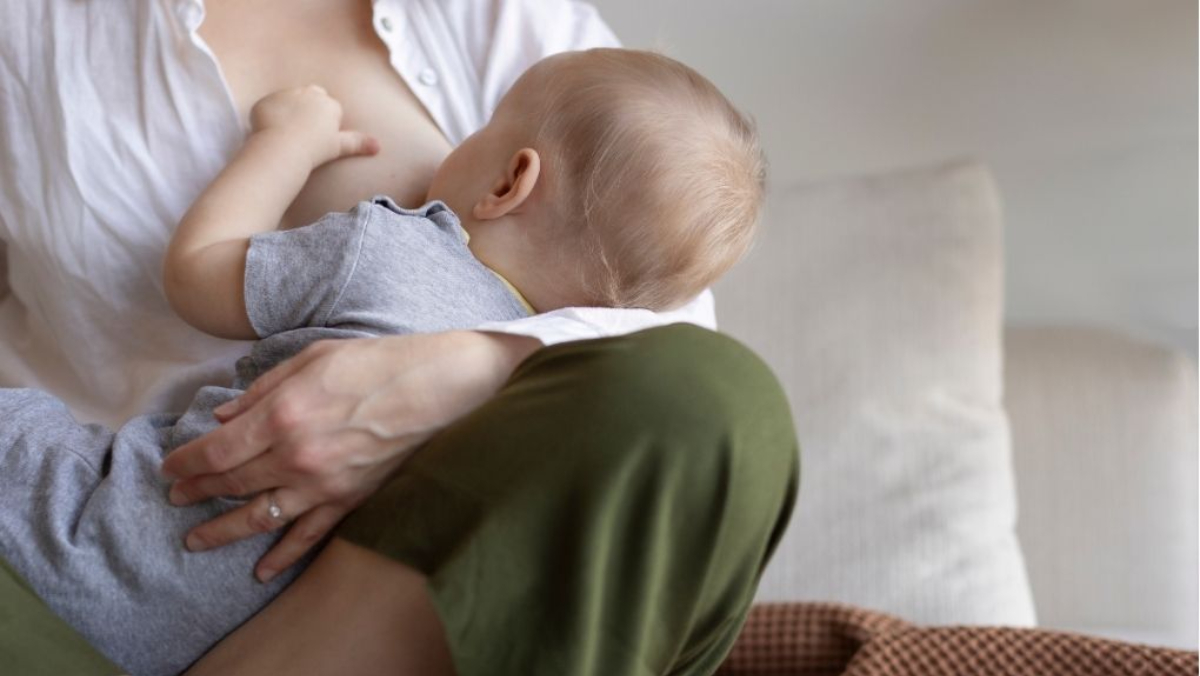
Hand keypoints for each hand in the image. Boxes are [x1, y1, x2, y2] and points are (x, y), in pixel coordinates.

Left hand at [160, 331, 540, 581]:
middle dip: (197, 492)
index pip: (217, 451)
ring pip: (260, 516)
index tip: (169, 467)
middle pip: (231, 483)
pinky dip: (283, 556)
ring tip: (195, 540)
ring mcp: (323, 483)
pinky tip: (261, 570)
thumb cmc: (376, 363)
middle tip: (176, 498)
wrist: (435, 387)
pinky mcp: (350, 499)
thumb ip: (263, 389)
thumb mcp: (312, 358)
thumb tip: (224, 417)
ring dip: (222, 531)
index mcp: (283, 414)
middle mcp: (296, 455)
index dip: (187, 462)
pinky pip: (309, 536)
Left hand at [249, 85, 378, 167]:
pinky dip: (268, 117)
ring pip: (288, 100)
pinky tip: (269, 133)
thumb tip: (379, 146)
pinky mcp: (266, 100)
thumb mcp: (340, 146)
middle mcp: (309, 93)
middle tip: (304, 132)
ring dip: (287, 112)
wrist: (284, 148)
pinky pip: (268, 107)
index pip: (329, 108)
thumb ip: (358, 142)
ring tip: (285, 134)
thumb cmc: (315, 149)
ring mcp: (286, 94)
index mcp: (329, 103)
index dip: (324, 123)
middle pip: (311, 96)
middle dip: (308, 108)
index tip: (319, 138)